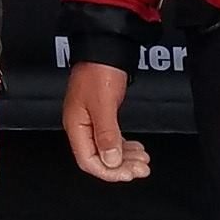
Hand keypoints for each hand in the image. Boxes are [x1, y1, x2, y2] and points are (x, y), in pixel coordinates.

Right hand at [62, 62, 150, 181]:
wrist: (105, 45)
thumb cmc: (99, 69)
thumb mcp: (103, 103)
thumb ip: (106, 133)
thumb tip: (110, 161)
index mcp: (76, 125)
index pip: (88, 160)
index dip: (108, 171)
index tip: (128, 174)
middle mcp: (81, 125)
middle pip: (99, 158)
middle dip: (121, 166)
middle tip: (142, 168)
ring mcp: (91, 119)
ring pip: (107, 149)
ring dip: (125, 157)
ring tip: (144, 160)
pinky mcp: (101, 114)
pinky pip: (112, 138)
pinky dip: (124, 146)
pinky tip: (136, 148)